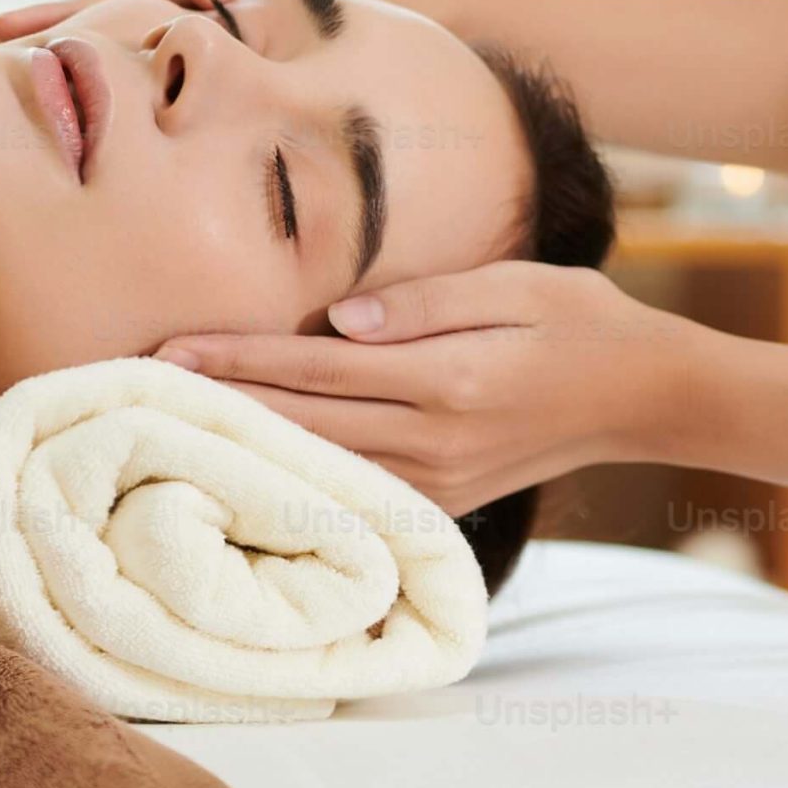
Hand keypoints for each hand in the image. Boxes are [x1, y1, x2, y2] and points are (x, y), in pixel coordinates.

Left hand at [155, 263, 692, 514]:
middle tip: (141, 387)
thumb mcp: (513, 285)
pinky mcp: (442, 502)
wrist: (646, 398)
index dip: (238, 360)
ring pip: (318, 467)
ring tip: (176, 424)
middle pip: (301, 426)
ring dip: (247, 445)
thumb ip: (423, 302)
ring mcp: (437, 483)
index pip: (316, 370)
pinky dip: (296, 476)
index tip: (171, 349)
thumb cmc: (579, 321)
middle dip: (220, 405)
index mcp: (447, 381)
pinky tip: (250, 462)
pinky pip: (352, 490)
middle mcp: (435, 443)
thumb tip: (338, 321)